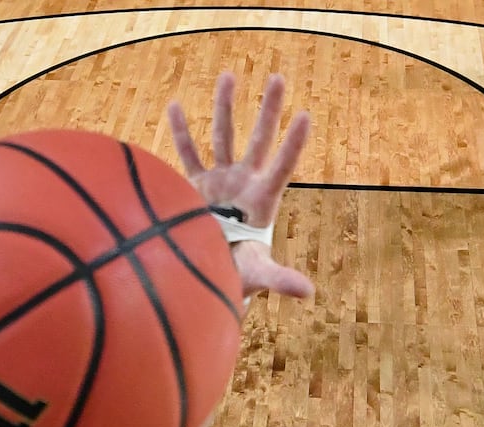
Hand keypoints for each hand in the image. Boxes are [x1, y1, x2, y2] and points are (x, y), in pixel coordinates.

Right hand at [167, 72, 312, 299]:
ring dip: (225, 107)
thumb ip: (281, 278)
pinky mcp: (197, 185)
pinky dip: (180, 131)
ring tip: (228, 75)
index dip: (293, 144)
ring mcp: (221, 180)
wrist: (210, 273)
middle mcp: (244, 183)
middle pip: (258, 140)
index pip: (281, 167)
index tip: (306, 116)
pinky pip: (187, 154)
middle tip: (278, 78)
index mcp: (262, 201)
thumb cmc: (238, 275)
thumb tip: (309, 293)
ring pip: (223, 136)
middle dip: (268, 110)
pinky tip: (174, 105)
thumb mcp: (259, 273)